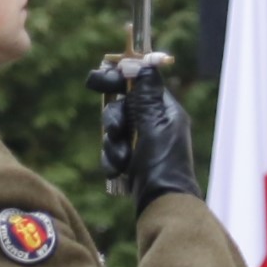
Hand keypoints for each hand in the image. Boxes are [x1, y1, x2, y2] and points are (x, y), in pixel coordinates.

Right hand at [88, 54, 197, 207]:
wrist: (161, 202)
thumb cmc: (163, 161)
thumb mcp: (154, 123)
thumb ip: (145, 94)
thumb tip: (143, 63)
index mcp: (164, 110)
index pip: (139, 83)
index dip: (120, 77)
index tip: (101, 74)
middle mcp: (153, 123)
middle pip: (121, 105)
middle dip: (113, 118)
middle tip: (113, 128)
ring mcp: (141, 142)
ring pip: (113, 129)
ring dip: (113, 144)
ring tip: (123, 158)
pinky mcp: (130, 160)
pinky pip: (111, 150)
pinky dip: (112, 159)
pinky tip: (119, 170)